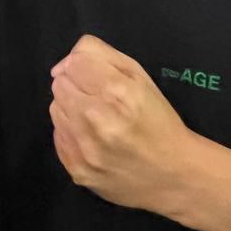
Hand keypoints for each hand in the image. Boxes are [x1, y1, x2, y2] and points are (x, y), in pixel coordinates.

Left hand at [50, 36, 196, 215]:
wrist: (175, 175)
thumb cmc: (159, 120)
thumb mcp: (140, 76)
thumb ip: (100, 55)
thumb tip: (65, 63)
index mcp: (116, 92)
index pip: (73, 63)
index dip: (83, 65)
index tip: (94, 75)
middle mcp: (96, 120)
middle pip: (59, 84)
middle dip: (76, 85)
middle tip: (96, 97)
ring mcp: (84, 149)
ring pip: (55, 109)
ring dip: (71, 108)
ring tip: (95, 118)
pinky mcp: (77, 171)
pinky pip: (58, 136)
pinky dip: (71, 132)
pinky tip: (92, 138)